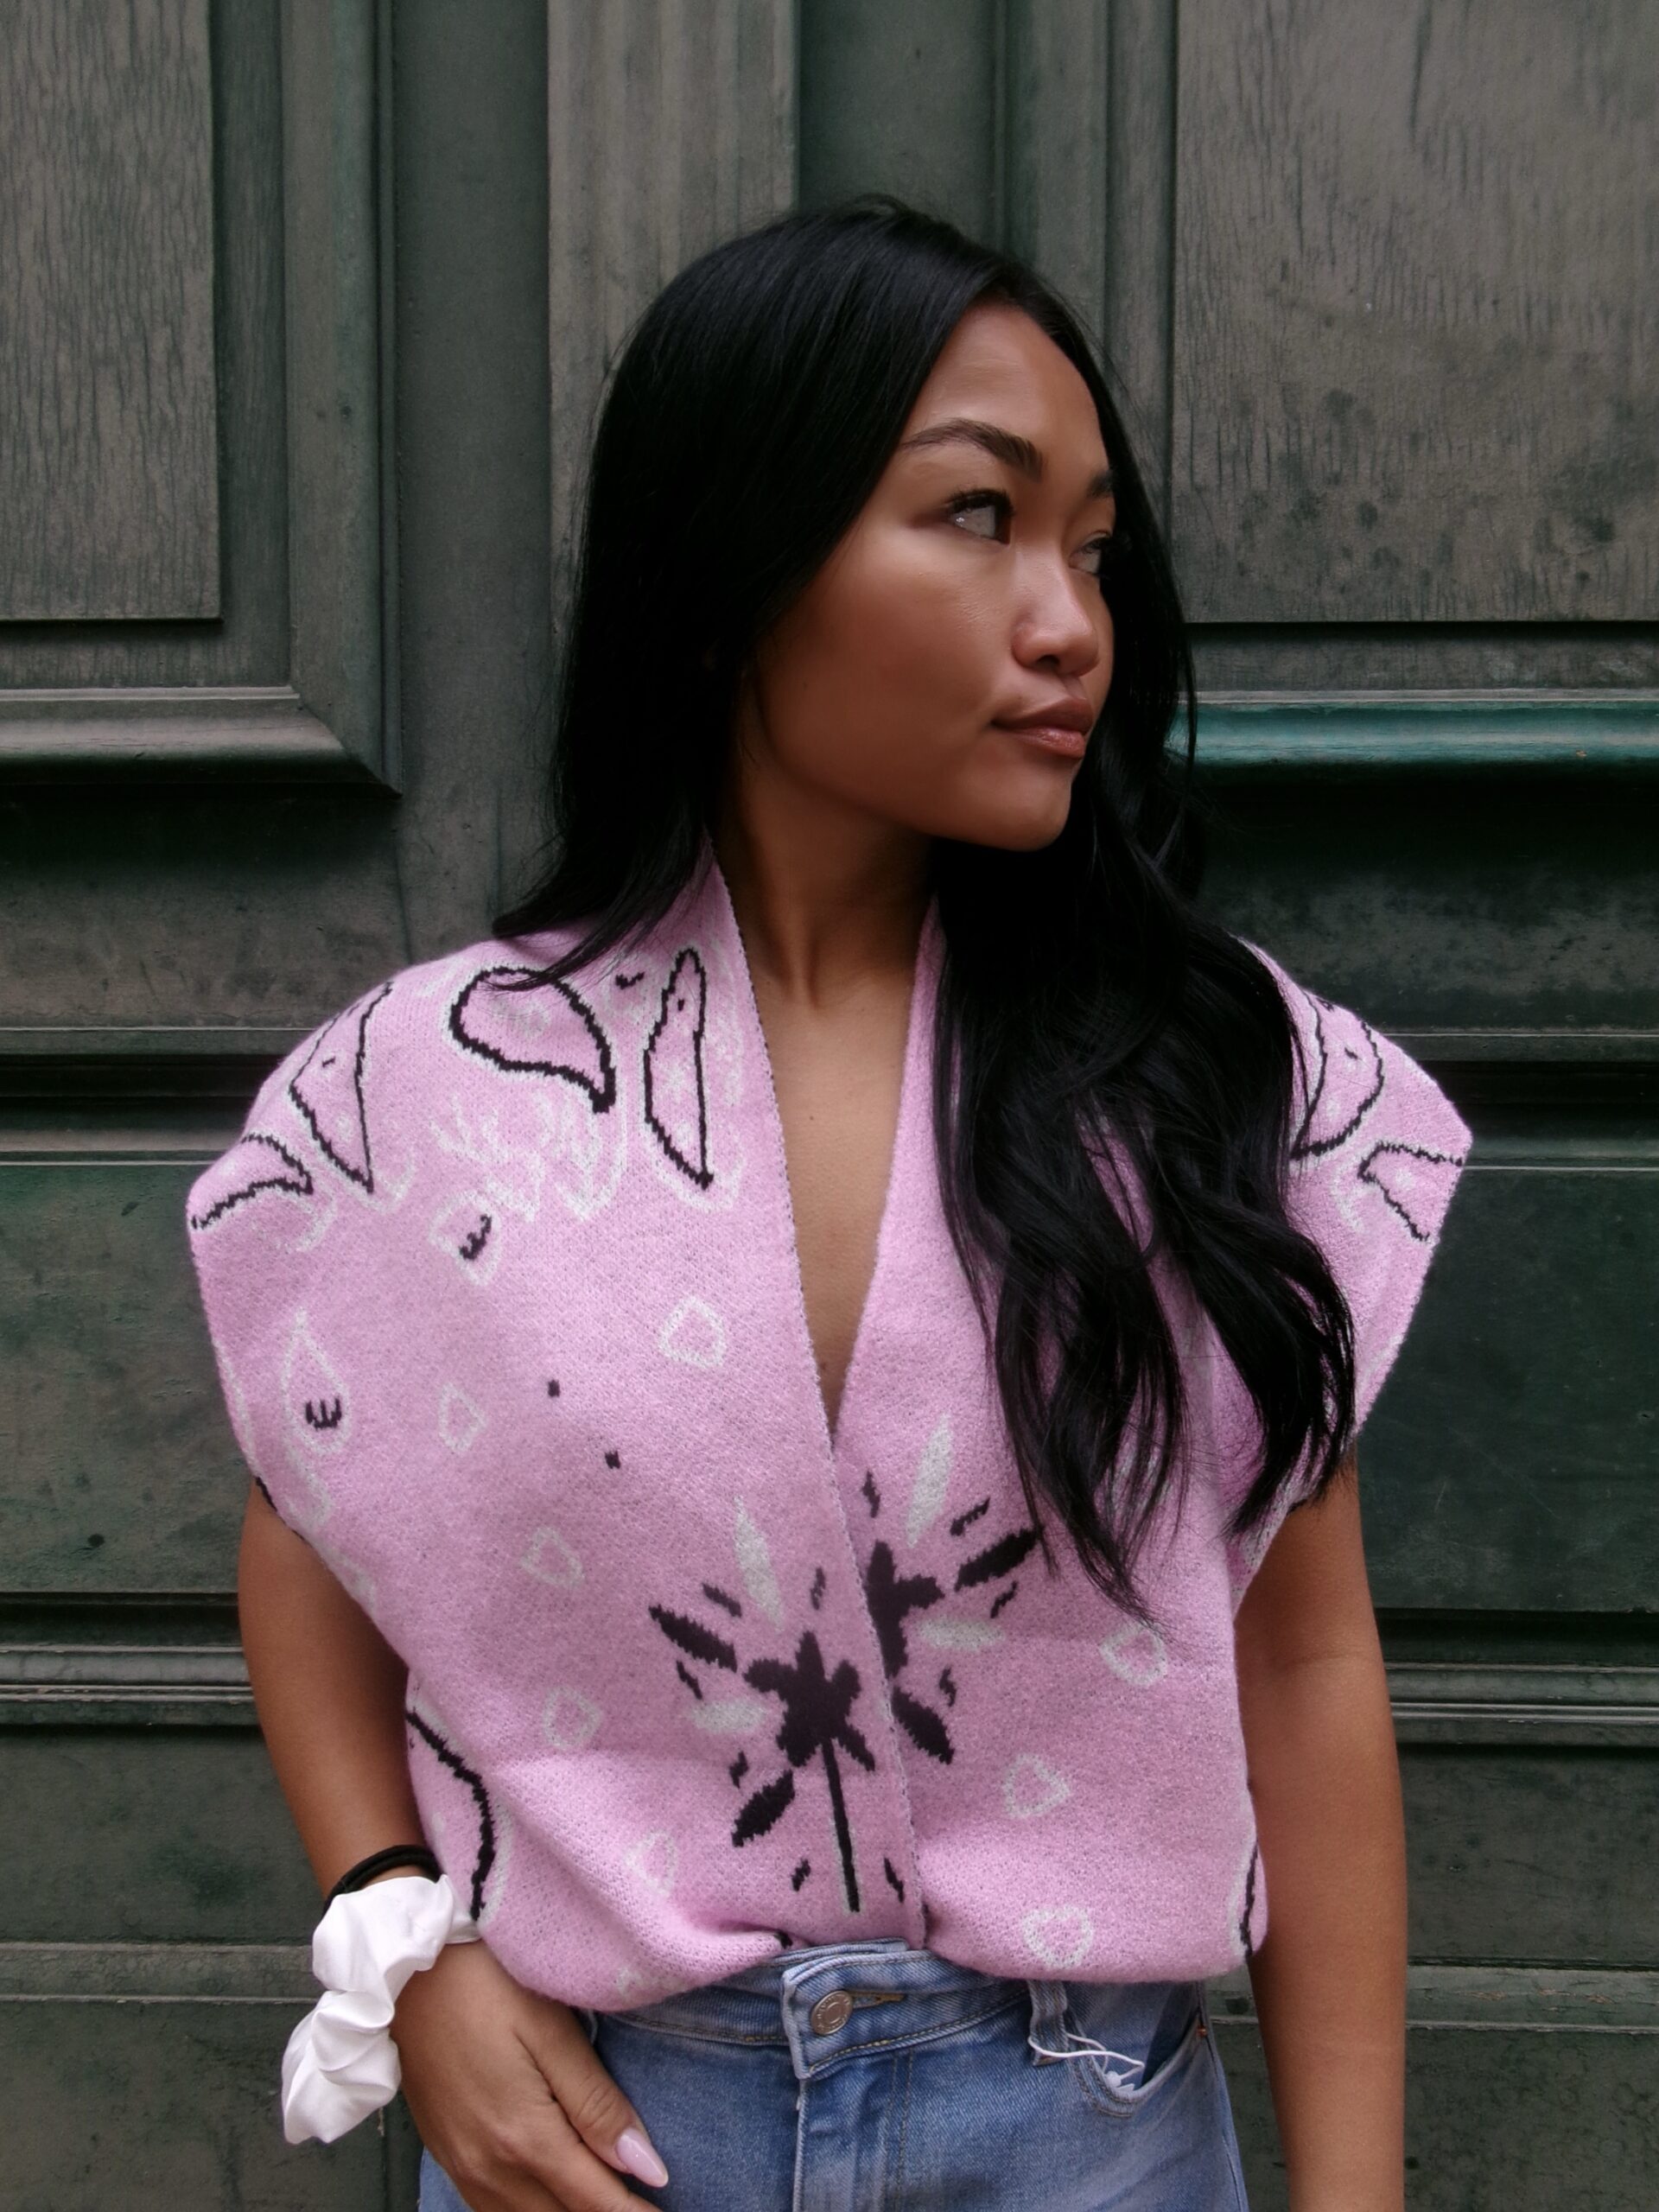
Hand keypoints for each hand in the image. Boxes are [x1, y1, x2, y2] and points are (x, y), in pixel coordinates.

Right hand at [391, 1938, 670, 2210]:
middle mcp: (490, 2169)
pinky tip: (553, 2196)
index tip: (667, 2210)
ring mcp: (463, 2168)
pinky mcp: (447, 2157)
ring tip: (608, 2198)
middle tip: (645, 2203)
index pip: (596, 2203)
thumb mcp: (552, 2031)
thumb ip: (597, 2104)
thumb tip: (645, 2166)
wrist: (407, 1973)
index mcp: (524, 2138)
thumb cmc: (487, 1985)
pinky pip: (494, 2210)